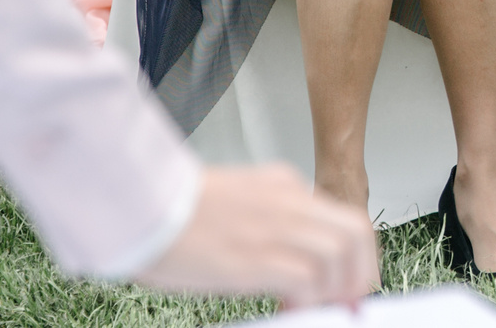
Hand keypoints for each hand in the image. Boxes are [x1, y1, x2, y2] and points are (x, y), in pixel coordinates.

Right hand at [135, 165, 376, 308]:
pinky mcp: (258, 257)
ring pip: (340, 255)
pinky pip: (309, 281)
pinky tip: (291, 311)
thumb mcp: (232, 202)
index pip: (338, 218)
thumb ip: (263, 220)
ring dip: (336, 290)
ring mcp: (275, 227)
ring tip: (316, 310)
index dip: (348, 256)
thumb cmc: (168, 210)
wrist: (137, 203)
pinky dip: (310, 301)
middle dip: (359, 272)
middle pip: (354, 232)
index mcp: (281, 185)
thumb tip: (279, 261)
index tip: (342, 282)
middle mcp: (288, 200)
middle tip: (346, 302)